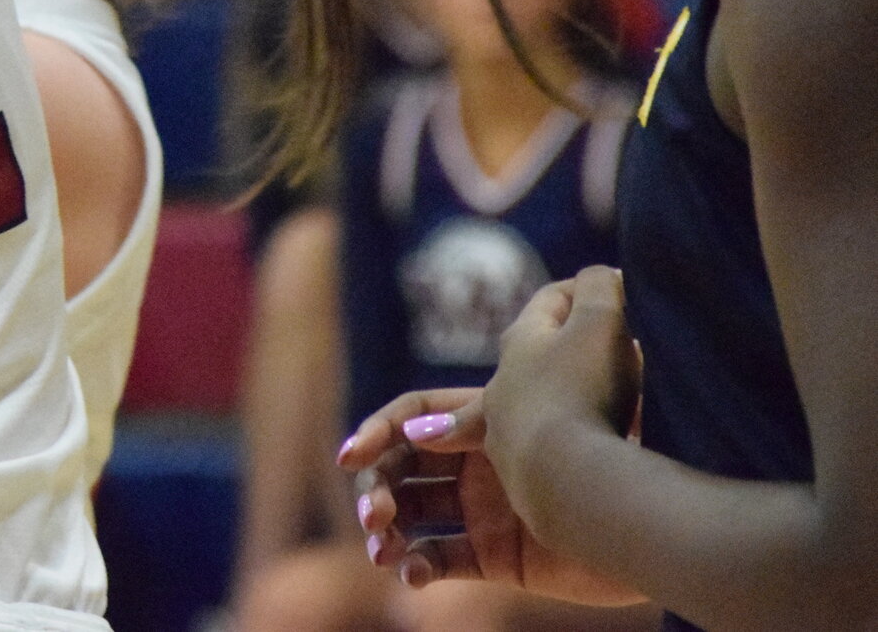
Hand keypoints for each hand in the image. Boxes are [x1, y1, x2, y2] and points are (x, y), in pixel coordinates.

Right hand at [340, 388, 639, 603]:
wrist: (641, 531)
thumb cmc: (597, 465)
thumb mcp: (539, 429)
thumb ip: (480, 420)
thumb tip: (417, 426)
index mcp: (481, 427)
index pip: (413, 420)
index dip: (376, 433)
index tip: (350, 456)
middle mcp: (474, 469)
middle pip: (401, 468)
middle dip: (377, 487)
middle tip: (372, 513)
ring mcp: (480, 514)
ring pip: (411, 516)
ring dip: (386, 529)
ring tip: (381, 548)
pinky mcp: (493, 559)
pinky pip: (440, 561)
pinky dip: (417, 566)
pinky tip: (411, 572)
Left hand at [483, 267, 642, 489]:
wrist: (567, 482)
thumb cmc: (582, 390)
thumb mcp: (598, 324)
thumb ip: (599, 288)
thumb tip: (600, 277)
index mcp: (518, 343)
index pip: (549, 302)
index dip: (584, 289)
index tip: (618, 290)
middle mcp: (503, 388)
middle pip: (541, 355)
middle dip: (578, 346)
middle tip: (617, 347)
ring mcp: (510, 437)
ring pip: (547, 405)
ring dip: (578, 396)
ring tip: (615, 401)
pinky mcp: (527, 481)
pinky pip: (559, 450)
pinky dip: (583, 441)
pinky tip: (605, 452)